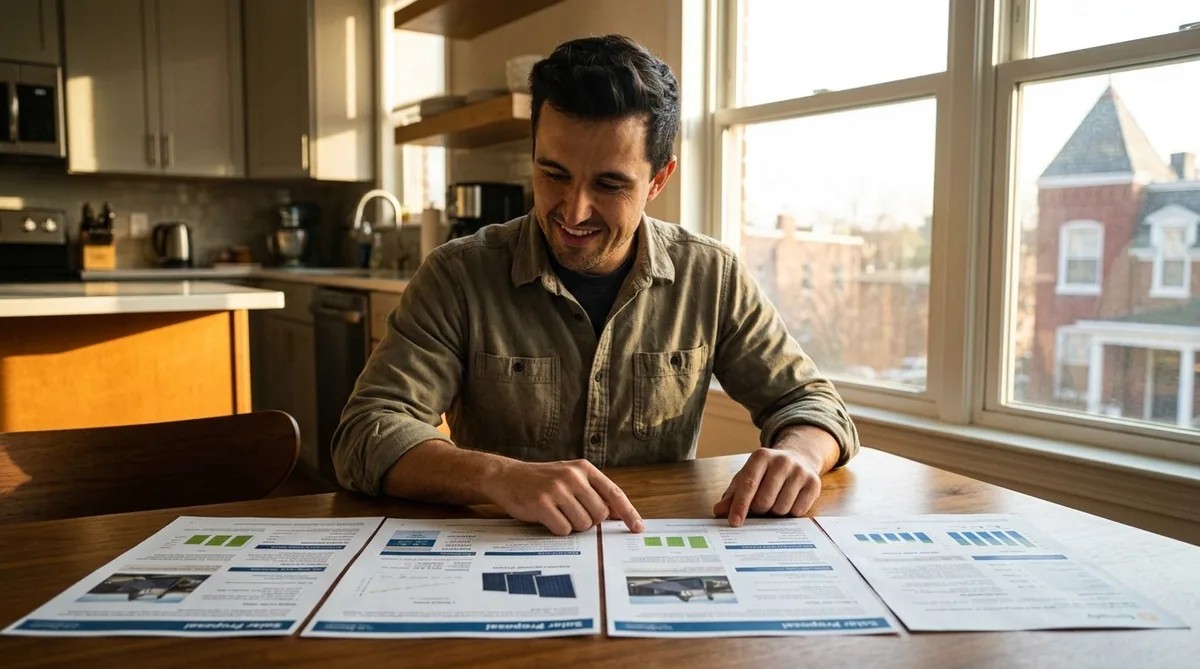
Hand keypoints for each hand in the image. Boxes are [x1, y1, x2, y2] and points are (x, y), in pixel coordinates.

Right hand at [481, 459, 644, 535]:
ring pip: (583, 524)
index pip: (614, 493)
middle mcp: (572, 476)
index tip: (637, 528)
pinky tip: (547, 518)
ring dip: (573, 525)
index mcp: (583, 468)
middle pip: (600, 514)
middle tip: (573, 513)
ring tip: (558, 513)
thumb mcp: (570, 477)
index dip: (628, 513)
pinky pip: (563, 529)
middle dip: (590, 521)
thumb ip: (593, 492)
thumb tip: (618, 514)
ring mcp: (557, 489)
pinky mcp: (542, 504)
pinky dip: (558, 529)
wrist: (507, 476)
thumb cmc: (542, 480)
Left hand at [712, 448, 822, 526]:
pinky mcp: (814, 483)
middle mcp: (782, 461)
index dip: (740, 506)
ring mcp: (800, 471)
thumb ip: (733, 495)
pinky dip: (790, 513)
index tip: (734, 522)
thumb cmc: (767, 472)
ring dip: (775, 512)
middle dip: (759, 510)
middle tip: (760, 505)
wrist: (799, 458)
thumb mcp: (748, 477)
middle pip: (764, 501)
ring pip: (781, 509)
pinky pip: (798, 512)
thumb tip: (718, 511)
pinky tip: (790, 501)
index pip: (748, 484)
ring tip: (776, 500)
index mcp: (761, 456)